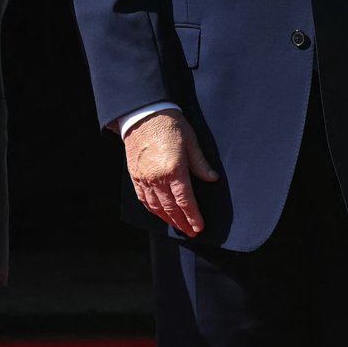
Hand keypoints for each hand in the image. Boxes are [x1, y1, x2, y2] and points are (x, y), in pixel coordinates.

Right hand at [123, 110, 218, 237]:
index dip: (193, 216)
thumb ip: (201, 164)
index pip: (185, 201)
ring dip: (167, 220)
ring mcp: (144, 178)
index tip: (199, 227)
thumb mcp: (191, 142)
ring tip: (177, 227)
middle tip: (190, 232)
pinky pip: (143, 199)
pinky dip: (152, 210)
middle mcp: (157, 178)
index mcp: (174, 170)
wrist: (143, 114)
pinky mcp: (135, 176)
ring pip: (156, 207)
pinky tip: (159, 214)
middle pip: (170, 208)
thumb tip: (212, 179)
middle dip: (182, 223)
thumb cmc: (169, 125)